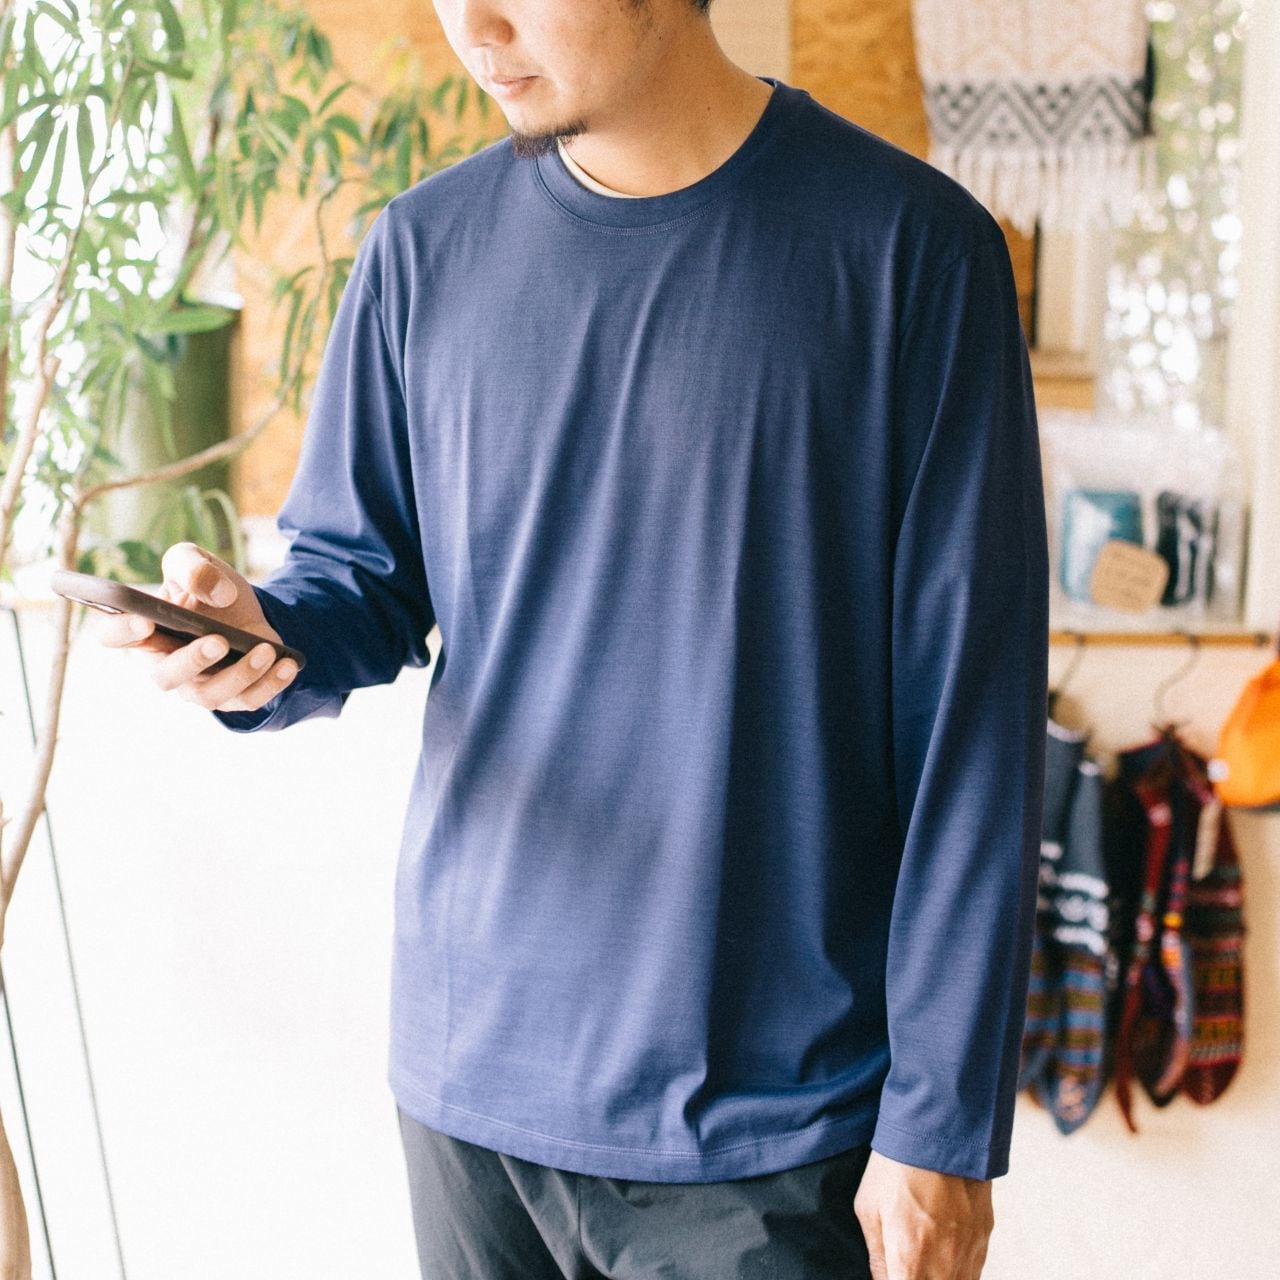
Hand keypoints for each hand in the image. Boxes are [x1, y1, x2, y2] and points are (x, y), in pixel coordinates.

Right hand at [86, 540, 298, 713]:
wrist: (244, 607)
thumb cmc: (206, 587)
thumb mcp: (195, 561)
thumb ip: (191, 565)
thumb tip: (216, 593)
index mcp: (143, 629)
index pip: (113, 636)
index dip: (122, 631)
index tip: (144, 619)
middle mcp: (165, 664)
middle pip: (165, 677)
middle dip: (192, 661)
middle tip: (218, 641)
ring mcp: (198, 685)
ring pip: (210, 695)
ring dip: (240, 675)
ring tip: (264, 651)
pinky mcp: (233, 696)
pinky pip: (249, 700)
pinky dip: (271, 684)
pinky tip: (287, 663)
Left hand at [853, 1150, 993, 1279]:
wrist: (938, 1132)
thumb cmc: (895, 1169)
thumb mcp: (869, 1210)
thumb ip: (877, 1257)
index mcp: (909, 1260)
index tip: (894, 1271)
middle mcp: (944, 1265)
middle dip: (916, 1277)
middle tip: (906, 1262)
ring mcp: (969, 1254)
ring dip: (937, 1276)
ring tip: (923, 1256)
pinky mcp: (984, 1239)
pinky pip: (972, 1273)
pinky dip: (957, 1272)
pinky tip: (942, 1255)